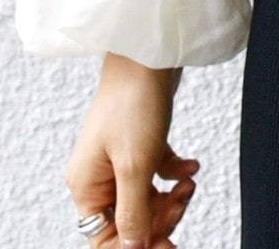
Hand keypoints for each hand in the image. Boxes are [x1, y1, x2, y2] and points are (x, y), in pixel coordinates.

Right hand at [65, 54, 198, 247]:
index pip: (104, 237)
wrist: (150, 50)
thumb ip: (133, 211)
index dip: (135, 246)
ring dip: (171, 198)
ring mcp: (120, 157)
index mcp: (87, 185)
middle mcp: (99, 174)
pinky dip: (176, 174)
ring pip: (146, 198)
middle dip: (159, 217)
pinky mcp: (141, 140)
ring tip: (190, 184)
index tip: (169, 244)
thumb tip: (132, 248)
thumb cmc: (135, 103)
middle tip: (184, 201)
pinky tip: (191, 168)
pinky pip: (157, 172)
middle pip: (129, 219)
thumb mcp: (135, 164)